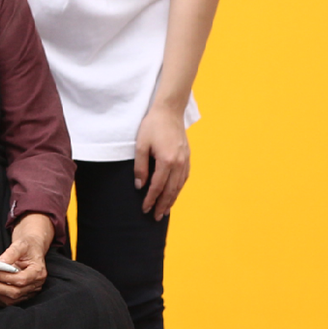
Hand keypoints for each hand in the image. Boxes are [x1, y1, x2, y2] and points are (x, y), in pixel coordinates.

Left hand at [0, 213, 51, 306]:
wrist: (31, 249)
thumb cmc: (27, 246)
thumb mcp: (20, 244)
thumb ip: (10, 253)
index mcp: (38, 272)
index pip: (20, 280)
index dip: (4, 277)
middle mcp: (36, 284)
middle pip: (16, 292)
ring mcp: (30, 292)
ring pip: (12, 300)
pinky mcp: (23, 295)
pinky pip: (10, 302)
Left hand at [134, 102, 190, 220]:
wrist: (169, 111)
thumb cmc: (152, 126)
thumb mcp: (140, 145)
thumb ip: (140, 167)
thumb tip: (140, 185)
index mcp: (166, 161)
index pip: (157, 186)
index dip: (150, 199)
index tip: (144, 208)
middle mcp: (179, 163)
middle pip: (170, 190)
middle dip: (162, 205)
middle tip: (155, 217)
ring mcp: (185, 161)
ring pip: (179, 186)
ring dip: (172, 200)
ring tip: (164, 211)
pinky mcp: (187, 158)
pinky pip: (184, 178)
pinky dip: (178, 189)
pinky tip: (174, 194)